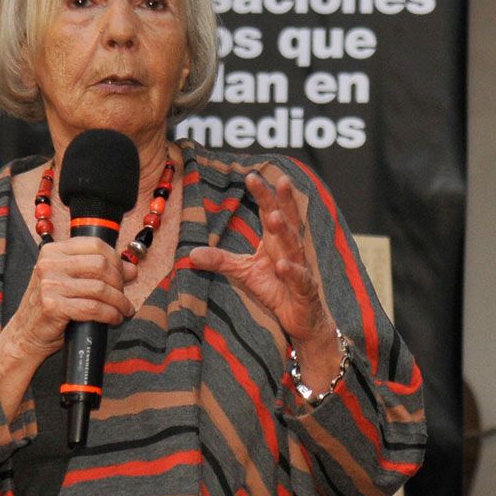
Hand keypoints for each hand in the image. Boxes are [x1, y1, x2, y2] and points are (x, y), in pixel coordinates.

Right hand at [1, 237, 135, 363]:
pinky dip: (110, 314)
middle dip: (119, 282)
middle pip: (100, 265)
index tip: (124, 274)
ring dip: (119, 302)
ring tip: (124, 310)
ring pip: (100, 288)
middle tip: (123, 296)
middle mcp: (49, 264)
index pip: (95, 245)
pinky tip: (114, 319)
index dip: (116, 260)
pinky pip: (93, 308)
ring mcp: (49, 285)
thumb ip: (97, 271)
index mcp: (53, 251)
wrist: (26, 333)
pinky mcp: (53, 306)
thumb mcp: (72, 281)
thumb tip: (131, 268)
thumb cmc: (52, 306)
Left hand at [191, 169, 341, 378]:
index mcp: (276, 242)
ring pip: (294, 246)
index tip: (251, 175)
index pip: (270, 212)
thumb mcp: (245, 272)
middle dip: (283, 201)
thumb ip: (222, 260)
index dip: (263, 195)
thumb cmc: (278, 290)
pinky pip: (300, 279)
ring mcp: (300, 269)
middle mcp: (290, 250)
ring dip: (285, 232)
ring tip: (273, 217)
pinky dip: (293, 272)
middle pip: (288, 221)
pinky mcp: (305, 291)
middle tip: (279, 179)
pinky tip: (283, 266)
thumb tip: (190, 254)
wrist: (303, 320)